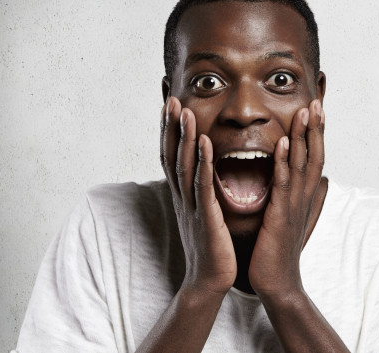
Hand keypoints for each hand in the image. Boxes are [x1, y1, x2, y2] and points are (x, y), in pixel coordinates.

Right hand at [161, 97, 236, 294]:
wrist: (209, 281)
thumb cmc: (210, 247)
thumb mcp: (202, 214)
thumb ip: (201, 192)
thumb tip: (203, 172)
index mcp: (182, 196)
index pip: (171, 156)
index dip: (168, 131)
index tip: (168, 104)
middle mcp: (182, 197)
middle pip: (170, 155)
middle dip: (169, 126)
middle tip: (169, 98)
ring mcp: (191, 206)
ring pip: (183, 165)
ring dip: (183, 136)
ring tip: (184, 110)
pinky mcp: (206, 217)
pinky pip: (202, 185)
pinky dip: (202, 162)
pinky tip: (204, 142)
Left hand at [248, 98, 324, 297]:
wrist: (276, 281)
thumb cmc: (280, 248)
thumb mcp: (292, 216)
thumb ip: (304, 196)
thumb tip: (320, 181)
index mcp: (303, 194)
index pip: (314, 156)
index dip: (316, 131)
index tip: (317, 107)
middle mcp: (303, 196)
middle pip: (315, 154)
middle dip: (316, 126)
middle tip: (317, 99)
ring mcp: (294, 204)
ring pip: (302, 164)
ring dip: (305, 136)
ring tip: (305, 110)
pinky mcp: (280, 214)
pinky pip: (283, 184)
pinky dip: (284, 162)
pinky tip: (284, 143)